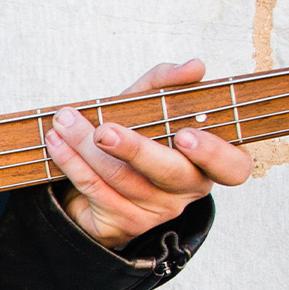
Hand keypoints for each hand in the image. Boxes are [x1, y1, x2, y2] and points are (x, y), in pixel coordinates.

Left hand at [44, 59, 253, 249]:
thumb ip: (166, 83)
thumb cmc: (131, 134)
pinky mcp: (125, 223)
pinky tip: (56, 142)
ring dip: (85, 146)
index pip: (232, 167)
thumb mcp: (146, 105)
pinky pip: (97, 191)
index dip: (214, 155)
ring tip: (63, 121)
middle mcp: (187, 189)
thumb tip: (195, 66)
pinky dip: (71, 162)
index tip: (185, 135)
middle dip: (134, 150)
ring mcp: (157, 210)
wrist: (92, 177)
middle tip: (104, 131)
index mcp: (205, 160)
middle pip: (170, 174)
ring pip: (123, 179)